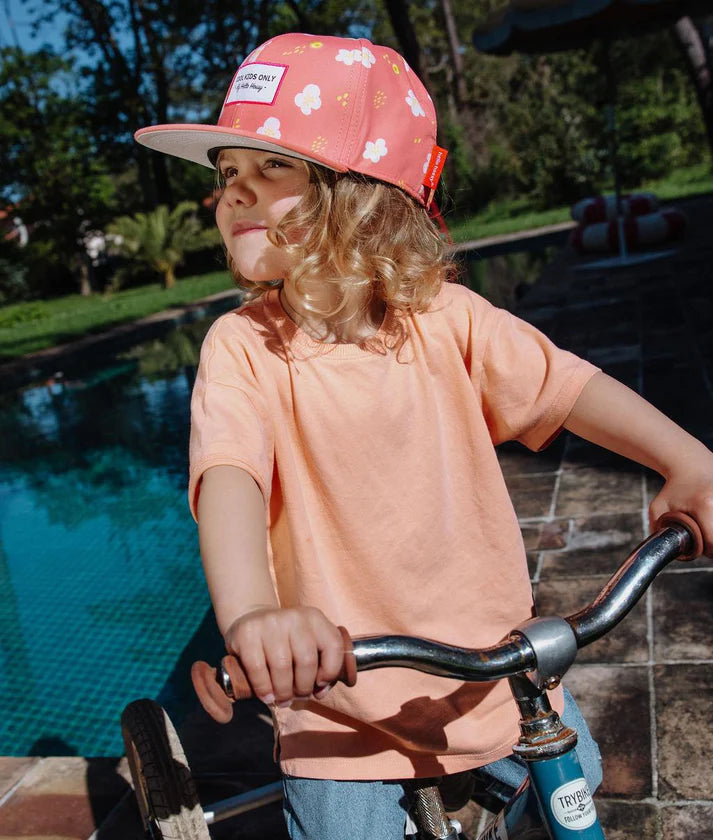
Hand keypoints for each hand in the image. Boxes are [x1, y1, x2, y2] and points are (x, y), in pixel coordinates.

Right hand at [223, 606, 344, 706]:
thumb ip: (321, 664)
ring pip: (282, 667)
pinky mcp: (247, 632)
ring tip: (282, 700)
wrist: (251, 620)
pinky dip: (263, 688)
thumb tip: (320, 692)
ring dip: (283, 692)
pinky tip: (267, 696)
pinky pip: (257, 668)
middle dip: (303, 688)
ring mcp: (270, 622)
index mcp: (314, 618)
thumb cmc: (285, 641)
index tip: (320, 685)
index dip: (331, 672)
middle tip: (297, 697)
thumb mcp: (308, 643)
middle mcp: (294, 616)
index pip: (333, 645)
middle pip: (307, 661)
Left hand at [649, 457, 712, 556]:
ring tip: (706, 527)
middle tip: (704, 539)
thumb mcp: (658, 507)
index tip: (700, 548)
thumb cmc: (674, 488)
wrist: (692, 466)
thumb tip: (660, 549)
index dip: (707, 551)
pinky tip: (710, 521)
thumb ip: (657, 529)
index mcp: (705, 505)